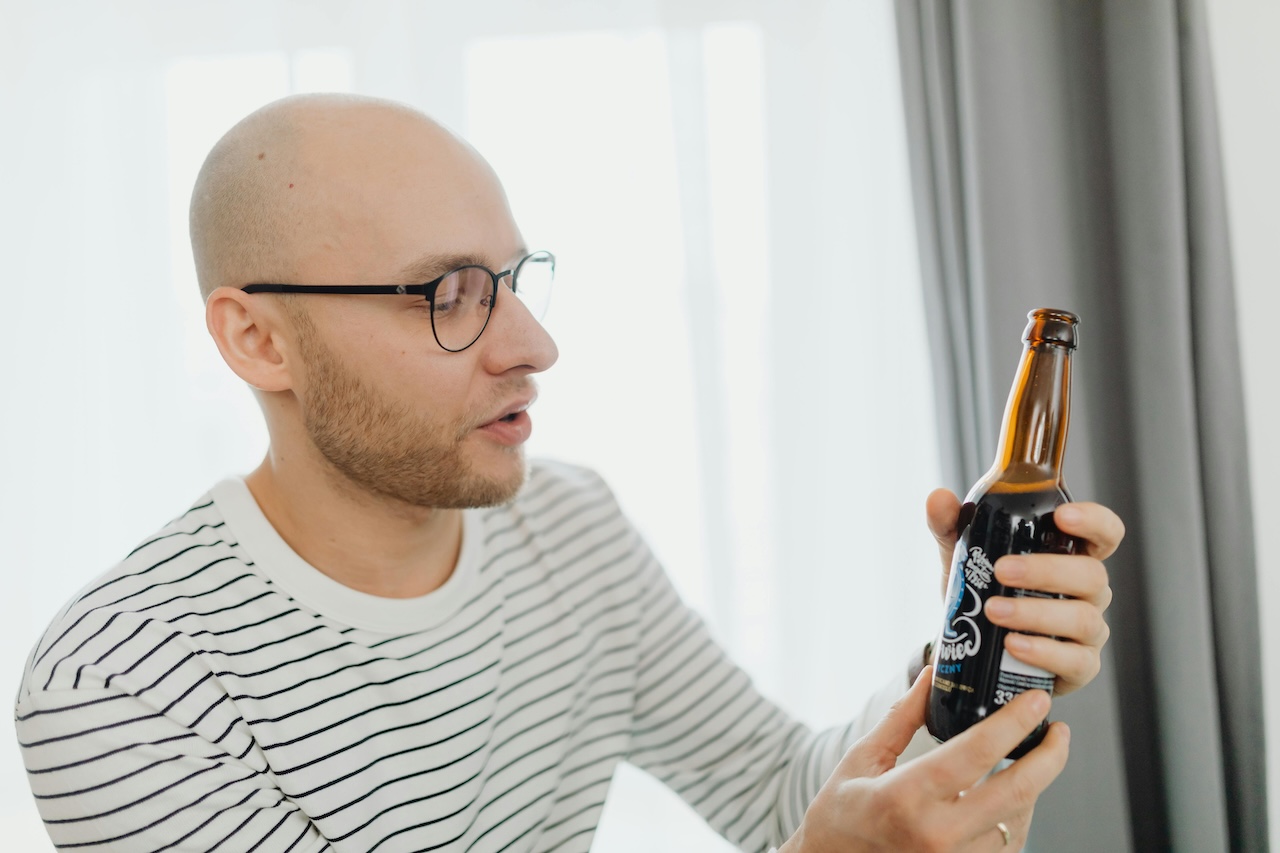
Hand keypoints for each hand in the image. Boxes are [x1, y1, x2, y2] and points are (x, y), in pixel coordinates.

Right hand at [780, 667, 1068, 851]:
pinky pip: (1005, 846)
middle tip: (1058, 731)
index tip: (1037, 700)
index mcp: (905, 796)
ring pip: (1018, 821)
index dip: (1014, 722)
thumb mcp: (863, 757)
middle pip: (1016, 792)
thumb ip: (902, 717)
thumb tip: (932, 674)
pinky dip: (1016, 818)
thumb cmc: (840, 811)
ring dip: (1034, 788)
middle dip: (1049, 757)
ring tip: (1035, 759)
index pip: (976, 753)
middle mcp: (934, 834)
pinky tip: (1013, 795)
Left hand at [926, 490, 1123, 695]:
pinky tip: (1012, 646)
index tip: (1062, 516)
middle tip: (1001, 571)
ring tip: (994, 611)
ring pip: (1084, 619)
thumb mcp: (963, 555)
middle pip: (1092, 575)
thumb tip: (939, 498)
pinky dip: (1044, 653)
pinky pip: (1075, 661)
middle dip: (1047, 571)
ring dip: (1037, 614)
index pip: (1105, 533)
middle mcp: (1090, 592)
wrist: (971, 644)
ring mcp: (1089, 631)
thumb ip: (951, 525)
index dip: (1094, 521)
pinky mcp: (1079, 667)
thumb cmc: (982, 588)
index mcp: (1072, 555)